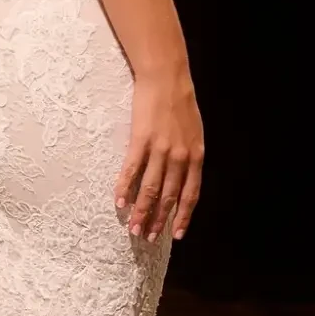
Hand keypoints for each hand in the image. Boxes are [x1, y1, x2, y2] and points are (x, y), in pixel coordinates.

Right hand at [117, 72, 203, 243]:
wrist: (167, 78)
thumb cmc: (180, 104)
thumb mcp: (194, 133)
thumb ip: (189, 156)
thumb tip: (181, 178)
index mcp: (195, 156)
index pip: (190, 194)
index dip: (182, 216)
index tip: (175, 235)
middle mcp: (180, 156)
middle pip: (168, 196)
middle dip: (158, 220)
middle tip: (147, 238)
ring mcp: (160, 149)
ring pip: (150, 189)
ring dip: (141, 211)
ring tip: (133, 228)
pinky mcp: (141, 140)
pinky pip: (132, 170)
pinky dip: (124, 188)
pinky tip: (119, 201)